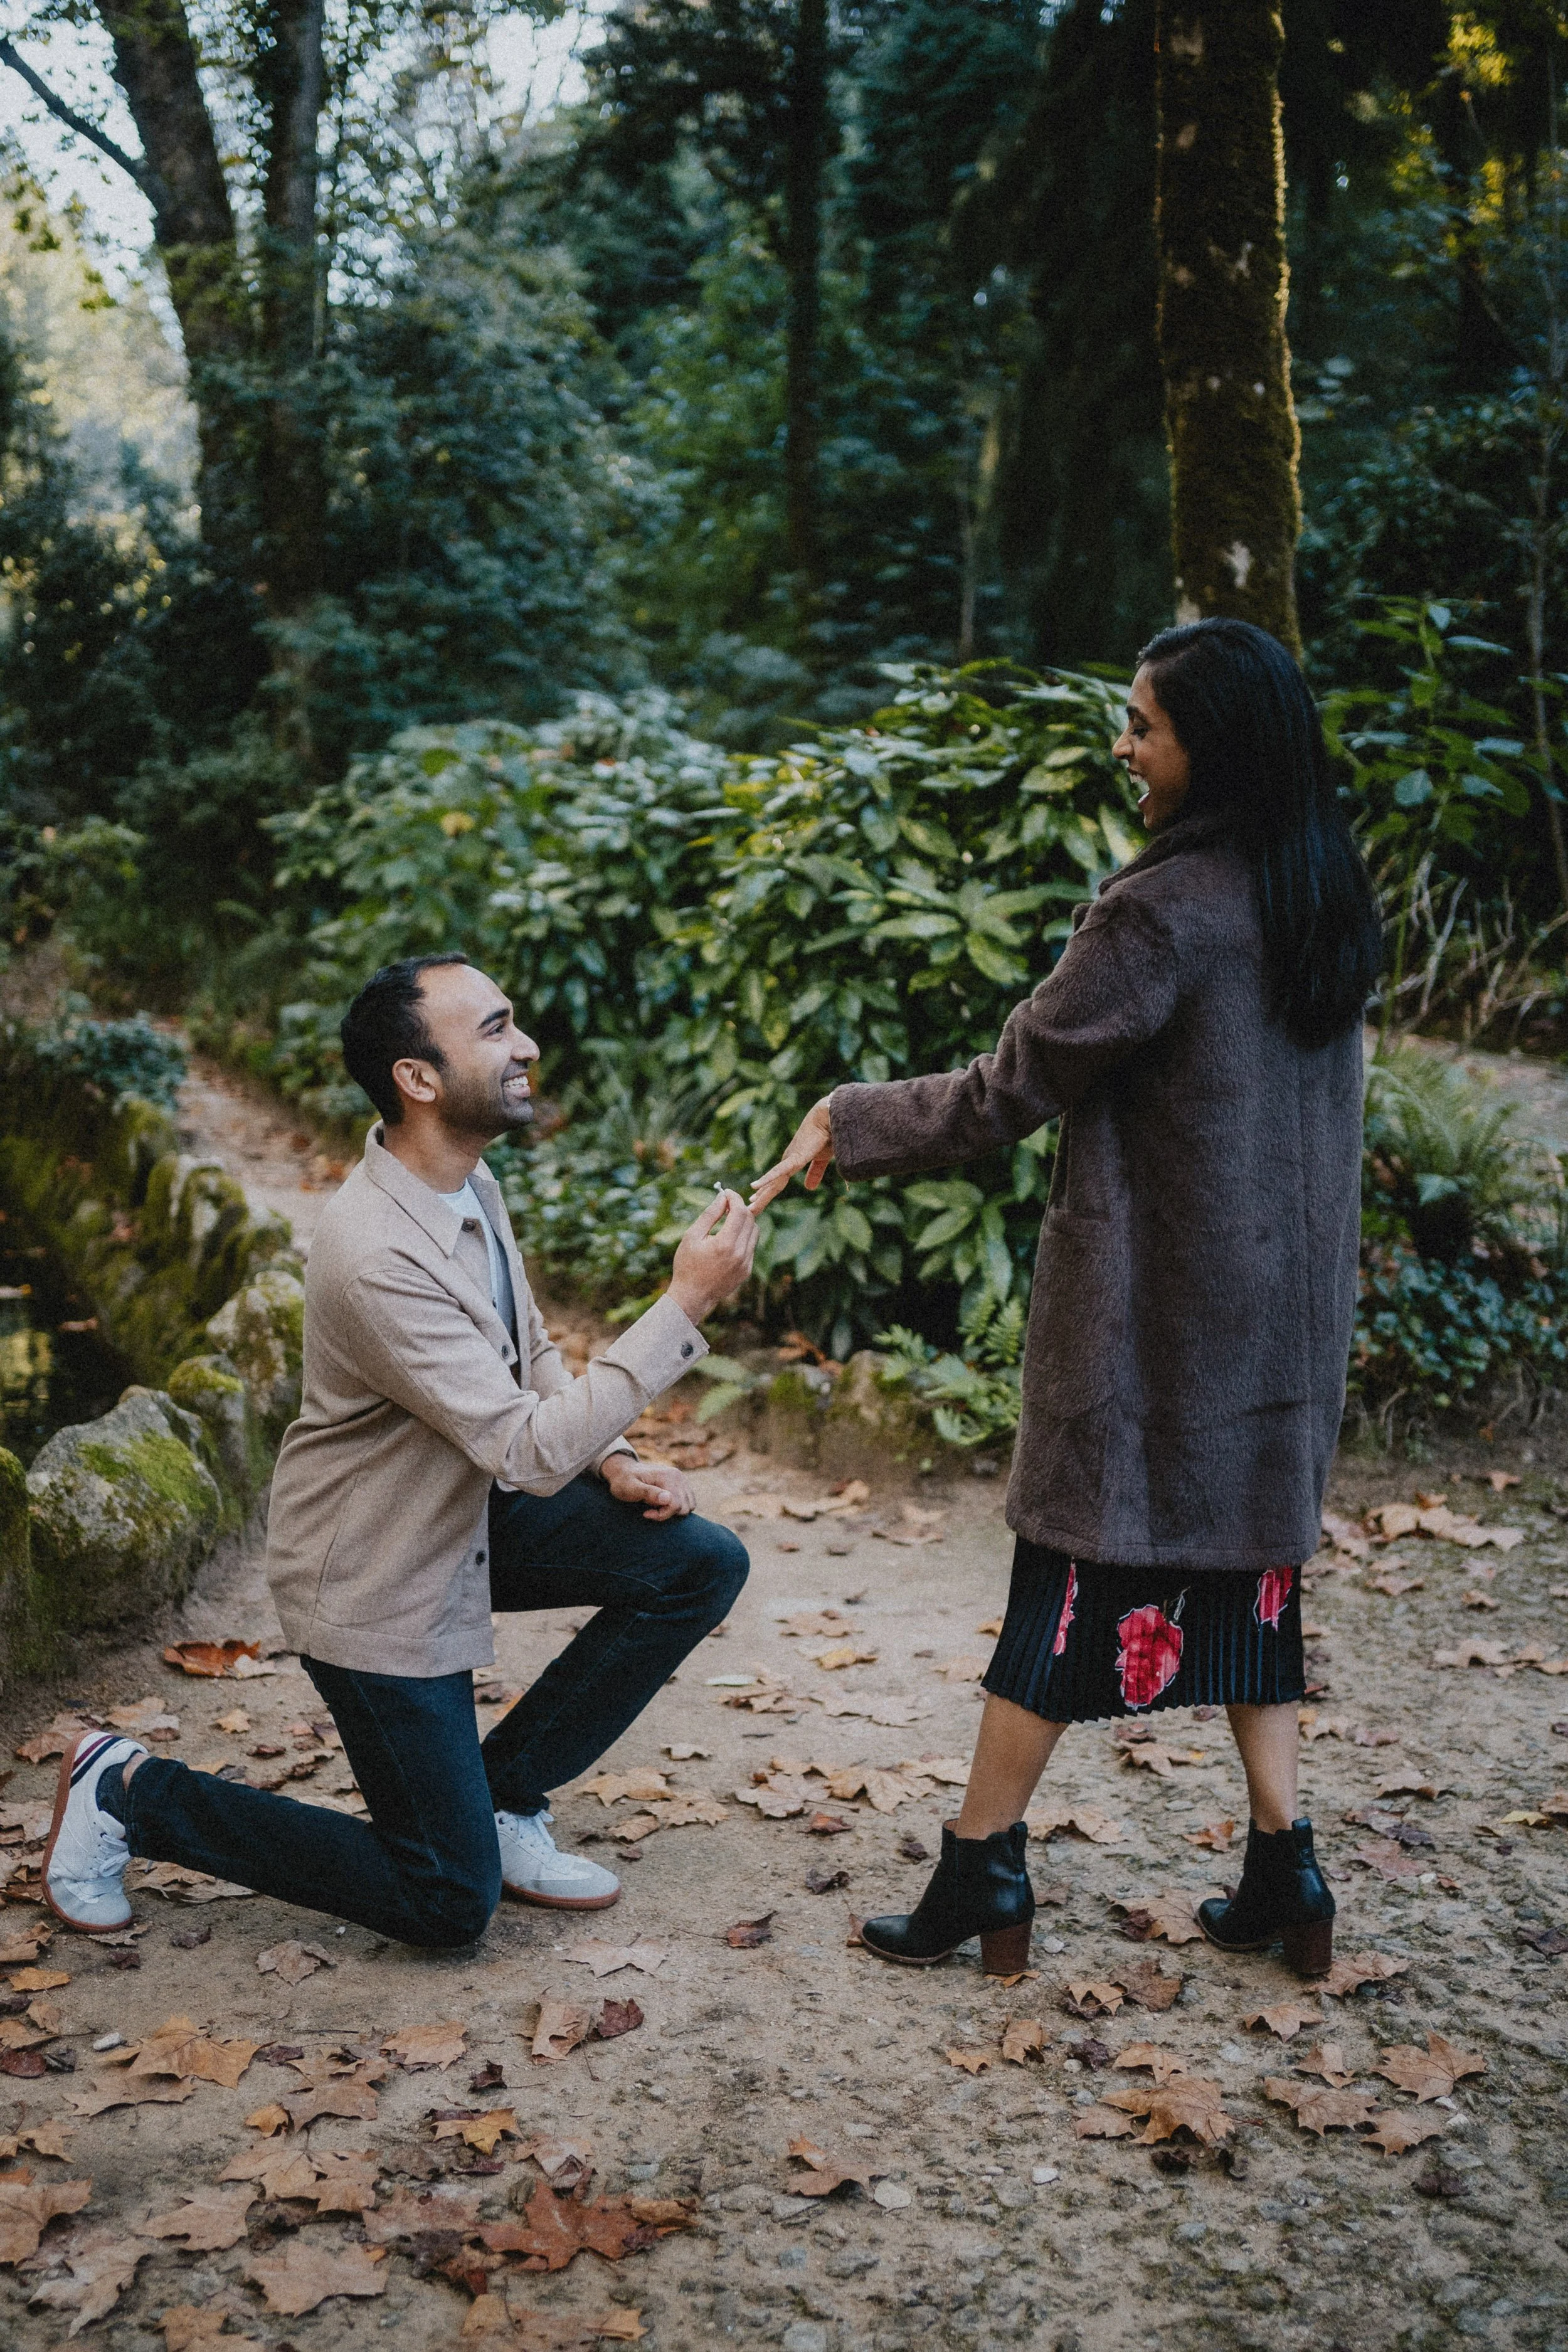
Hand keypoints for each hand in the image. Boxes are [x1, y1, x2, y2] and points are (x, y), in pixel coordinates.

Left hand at [601, 1454, 694, 1520]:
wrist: (623, 1471)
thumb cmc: (623, 1481)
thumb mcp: (630, 1488)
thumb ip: (648, 1493)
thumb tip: (668, 1499)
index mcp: (668, 1476)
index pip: (676, 1505)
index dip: (662, 1514)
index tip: (646, 1513)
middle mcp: (678, 1476)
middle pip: (685, 1507)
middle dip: (668, 1513)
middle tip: (650, 1510)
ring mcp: (681, 1480)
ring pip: (689, 1506)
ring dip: (673, 1511)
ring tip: (656, 1507)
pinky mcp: (681, 1484)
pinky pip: (689, 1502)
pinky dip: (678, 1508)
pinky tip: (662, 1505)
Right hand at [668, 1188, 758, 1322]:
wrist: (692, 1297)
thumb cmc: (687, 1265)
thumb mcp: (692, 1236)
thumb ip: (710, 1215)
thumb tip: (723, 1197)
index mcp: (725, 1244)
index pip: (740, 1212)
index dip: (735, 1198)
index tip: (726, 1192)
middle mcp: (740, 1254)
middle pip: (750, 1220)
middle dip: (739, 1207)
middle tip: (726, 1205)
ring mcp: (746, 1264)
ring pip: (754, 1232)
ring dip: (743, 1222)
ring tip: (726, 1221)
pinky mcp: (747, 1271)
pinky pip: (751, 1246)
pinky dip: (743, 1237)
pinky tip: (727, 1239)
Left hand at [748, 1096, 834, 1210]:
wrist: (829, 1118)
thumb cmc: (826, 1135)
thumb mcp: (821, 1160)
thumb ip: (815, 1173)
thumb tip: (808, 1188)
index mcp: (793, 1162)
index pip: (777, 1181)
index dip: (767, 1192)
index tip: (757, 1200)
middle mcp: (787, 1162)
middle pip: (772, 1185)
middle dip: (762, 1199)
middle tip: (750, 1210)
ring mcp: (789, 1160)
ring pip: (773, 1182)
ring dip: (762, 1195)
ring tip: (751, 1205)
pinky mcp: (795, 1158)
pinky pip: (780, 1171)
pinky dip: (767, 1179)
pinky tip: (755, 1186)